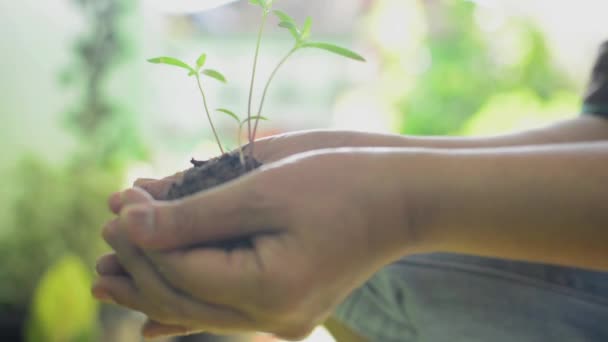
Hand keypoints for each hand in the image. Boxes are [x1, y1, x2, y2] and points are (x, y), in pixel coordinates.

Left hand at [94, 150, 414, 338]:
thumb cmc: (342, 181)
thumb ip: (195, 211)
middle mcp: (274, 316)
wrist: (403, 197)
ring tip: (105, 277)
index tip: (118, 202)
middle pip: (185, 298)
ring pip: (200, 310)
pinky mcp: (285, 303)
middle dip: (140, 265)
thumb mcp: (265, 187)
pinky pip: (224, 314)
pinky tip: (150, 330)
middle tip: (106, 228)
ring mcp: (281, 315)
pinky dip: (186, 313)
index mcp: (271, 289)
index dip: (143, 238)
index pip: (183, 271)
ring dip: (153, 288)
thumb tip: (132, 222)